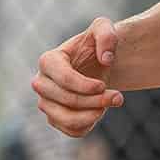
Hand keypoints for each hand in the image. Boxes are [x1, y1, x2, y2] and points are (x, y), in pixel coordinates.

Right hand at [31, 16, 124, 136]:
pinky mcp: (55, 119)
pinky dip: (89, 124)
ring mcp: (46, 103)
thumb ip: (106, 35)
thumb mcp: (103, 29)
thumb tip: (106, 58)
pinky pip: (72, 131)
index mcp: (48, 61)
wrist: (96, 64)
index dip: (86, 86)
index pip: (64, 79)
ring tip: (110, 104)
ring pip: (68, 119)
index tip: (104, 85)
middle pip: (68, 100)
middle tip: (118, 97)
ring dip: (94, 115)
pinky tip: (99, 111)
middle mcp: (41, 83)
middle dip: (96, 101)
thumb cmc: (96, 45)